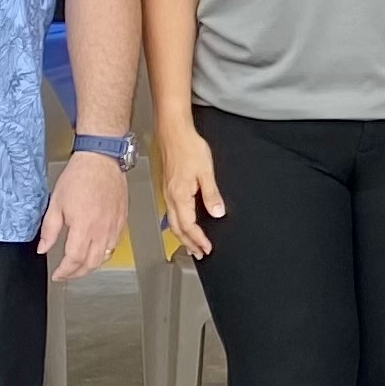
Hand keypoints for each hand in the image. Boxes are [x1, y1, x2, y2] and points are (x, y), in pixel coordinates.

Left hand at [38, 145, 127, 281]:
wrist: (101, 161)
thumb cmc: (79, 177)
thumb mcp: (56, 204)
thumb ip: (49, 230)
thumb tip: (43, 248)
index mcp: (83, 226)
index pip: (74, 259)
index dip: (65, 271)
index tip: (58, 275)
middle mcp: (101, 229)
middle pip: (92, 263)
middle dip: (77, 274)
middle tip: (67, 275)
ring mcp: (114, 226)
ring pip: (105, 256)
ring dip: (92, 266)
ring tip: (80, 267)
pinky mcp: (122, 221)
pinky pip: (114, 245)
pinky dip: (104, 253)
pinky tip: (96, 251)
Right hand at [155, 125, 225, 258]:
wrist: (173, 132)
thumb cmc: (188, 147)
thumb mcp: (206, 172)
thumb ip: (211, 195)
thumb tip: (217, 213)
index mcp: (180, 196)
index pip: (189, 226)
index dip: (198, 239)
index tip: (207, 248)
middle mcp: (170, 196)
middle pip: (177, 228)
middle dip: (188, 243)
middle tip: (199, 253)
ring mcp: (167, 192)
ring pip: (172, 221)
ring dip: (182, 235)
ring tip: (191, 244)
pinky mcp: (168, 186)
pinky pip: (171, 212)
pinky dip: (178, 223)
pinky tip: (183, 223)